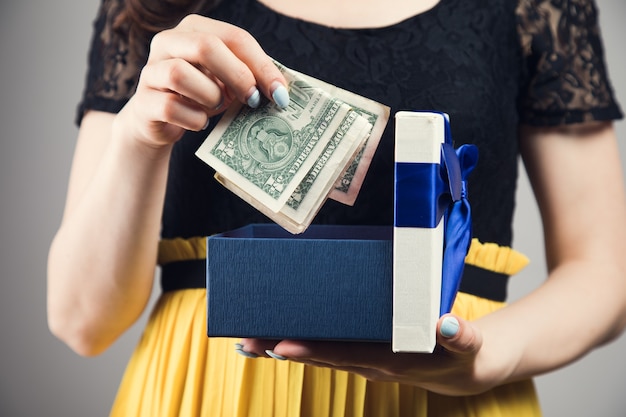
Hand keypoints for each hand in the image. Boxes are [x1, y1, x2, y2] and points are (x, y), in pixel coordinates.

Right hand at [114, 15, 288, 148]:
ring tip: (218, 107)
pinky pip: (170, 107)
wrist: (158, 120)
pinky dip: (194, 119)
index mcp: (194, 28)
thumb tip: (280, 91)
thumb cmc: (200, 95)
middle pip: (205, 46)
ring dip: (210, 96)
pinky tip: (201, 122)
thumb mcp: (226, 80)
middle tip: (254, 100)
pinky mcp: (142, 101)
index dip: (261, 65)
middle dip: (237, 75)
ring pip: (180, 74)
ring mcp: (150, 71)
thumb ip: (248, 77)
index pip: (234, 37)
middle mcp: (167, 42)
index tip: (280, 93)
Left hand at [239, 314, 493, 395]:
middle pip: (321, 356)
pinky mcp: (363, 354)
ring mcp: (365, 361)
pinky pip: (328, 350)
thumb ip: (462, 336)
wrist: (464, 372)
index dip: (313, 351)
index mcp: (390, 360)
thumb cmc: (465, 355)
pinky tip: (278, 338)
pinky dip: (303, 344)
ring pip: (320, 355)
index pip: (345, 355)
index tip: (280, 346)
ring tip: (249, 341)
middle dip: (283, 349)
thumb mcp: (469, 347)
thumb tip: (447, 324)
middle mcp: (370, 363)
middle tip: (246, 340)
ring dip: (285, 348)